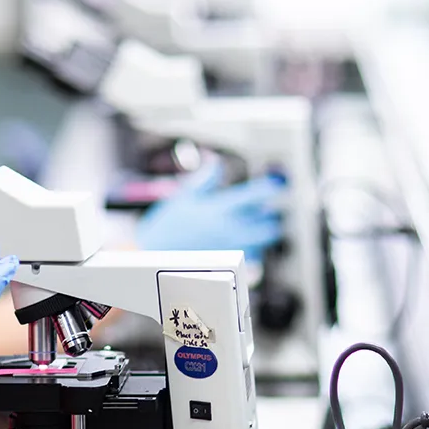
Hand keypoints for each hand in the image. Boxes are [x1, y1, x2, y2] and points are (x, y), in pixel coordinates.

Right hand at [135, 162, 285, 258]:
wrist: (152, 257)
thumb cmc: (166, 227)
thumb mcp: (182, 197)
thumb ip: (205, 180)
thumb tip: (217, 163)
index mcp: (219, 209)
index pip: (255, 195)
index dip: (269, 188)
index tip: (275, 185)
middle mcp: (229, 230)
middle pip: (269, 226)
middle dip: (269, 218)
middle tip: (261, 212)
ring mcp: (231, 249)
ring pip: (263, 243)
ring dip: (261, 234)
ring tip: (248, 228)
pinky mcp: (227, 265)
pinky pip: (252, 259)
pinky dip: (251, 250)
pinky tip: (238, 244)